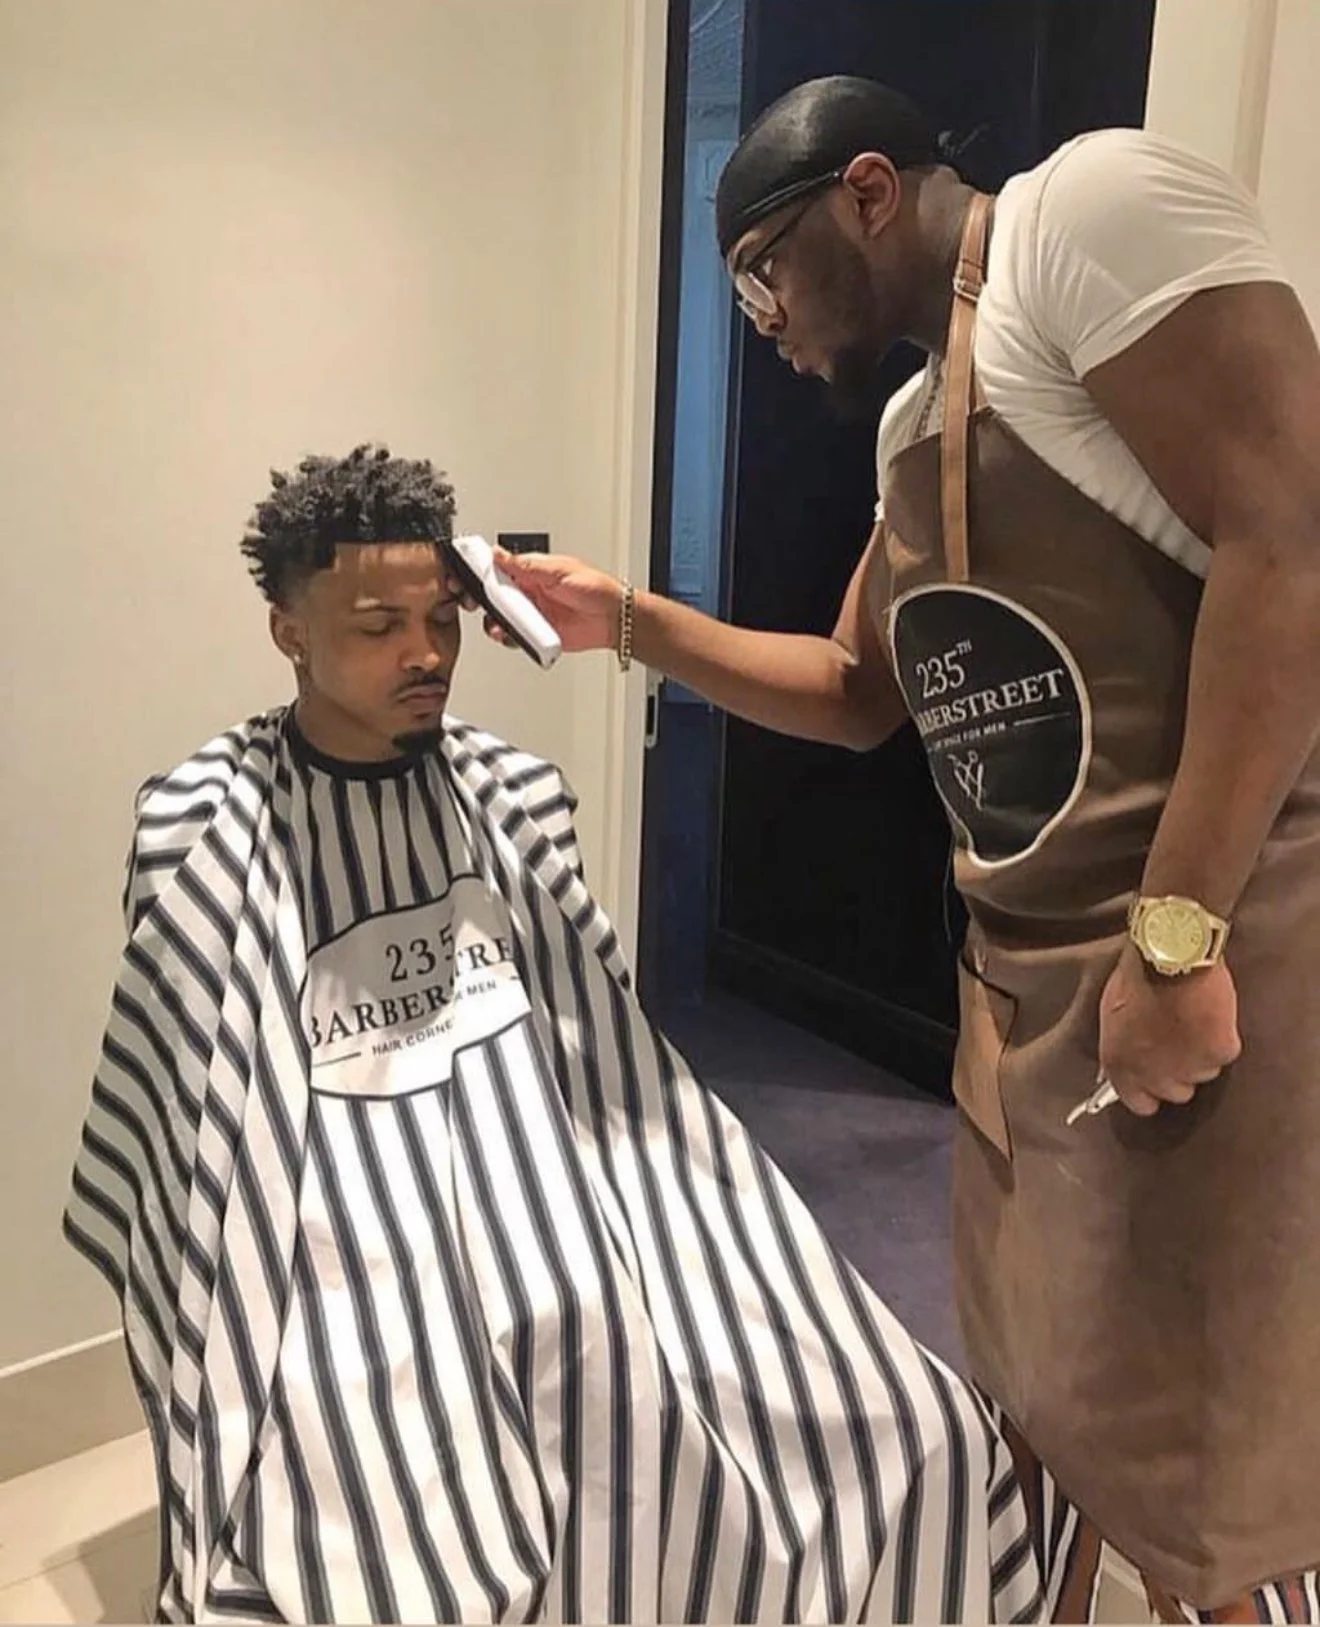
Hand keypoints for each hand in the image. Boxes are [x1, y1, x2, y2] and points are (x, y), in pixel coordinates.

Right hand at [451, 549, 622, 654]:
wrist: (614, 619)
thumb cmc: (595, 588)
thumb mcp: (559, 570)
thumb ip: (526, 565)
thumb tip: (499, 553)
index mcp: (533, 572)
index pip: (500, 569)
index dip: (483, 572)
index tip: (468, 574)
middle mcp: (530, 593)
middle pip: (496, 597)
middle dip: (484, 601)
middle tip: (479, 603)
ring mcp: (533, 615)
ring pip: (502, 619)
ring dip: (496, 622)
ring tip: (497, 624)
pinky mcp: (538, 635)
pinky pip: (516, 639)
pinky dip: (510, 639)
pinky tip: (511, 637)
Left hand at [1097, 943, 1241, 1116]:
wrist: (1169, 955)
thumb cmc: (1136, 978)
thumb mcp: (1114, 1017)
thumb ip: (1125, 1046)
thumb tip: (1133, 1057)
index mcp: (1121, 1065)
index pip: (1139, 1103)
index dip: (1150, 1093)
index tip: (1159, 1083)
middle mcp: (1154, 1075)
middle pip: (1176, 1092)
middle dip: (1180, 1072)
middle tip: (1182, 1043)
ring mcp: (1190, 1068)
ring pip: (1204, 1073)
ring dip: (1202, 1054)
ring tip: (1196, 1022)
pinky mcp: (1219, 1053)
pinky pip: (1224, 1053)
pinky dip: (1222, 1037)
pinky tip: (1213, 1014)